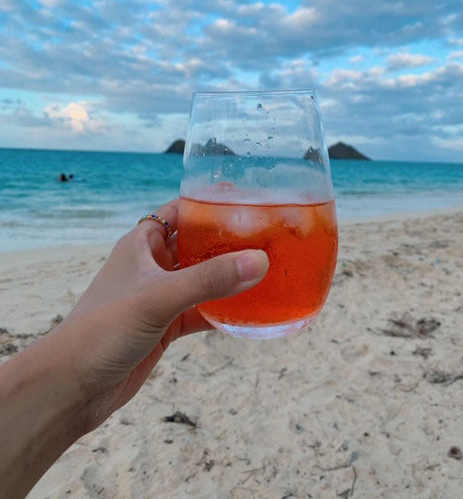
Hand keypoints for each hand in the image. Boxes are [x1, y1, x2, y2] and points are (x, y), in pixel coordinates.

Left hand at [57, 198, 268, 431]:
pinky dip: (222, 311)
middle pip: (196, 245)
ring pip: (201, 280)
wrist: (73, 385)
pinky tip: (249, 311)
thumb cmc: (103, 328)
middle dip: (226, 241)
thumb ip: (209, 279)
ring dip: (228, 278)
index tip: (244, 199)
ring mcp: (160, 297)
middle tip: (266, 236)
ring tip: (267, 269)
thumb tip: (258, 262)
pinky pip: (201, 311)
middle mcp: (152, 266)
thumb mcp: (159, 297)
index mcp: (142, 244)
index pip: (179, 212)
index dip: (208, 204)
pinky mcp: (165, 326)